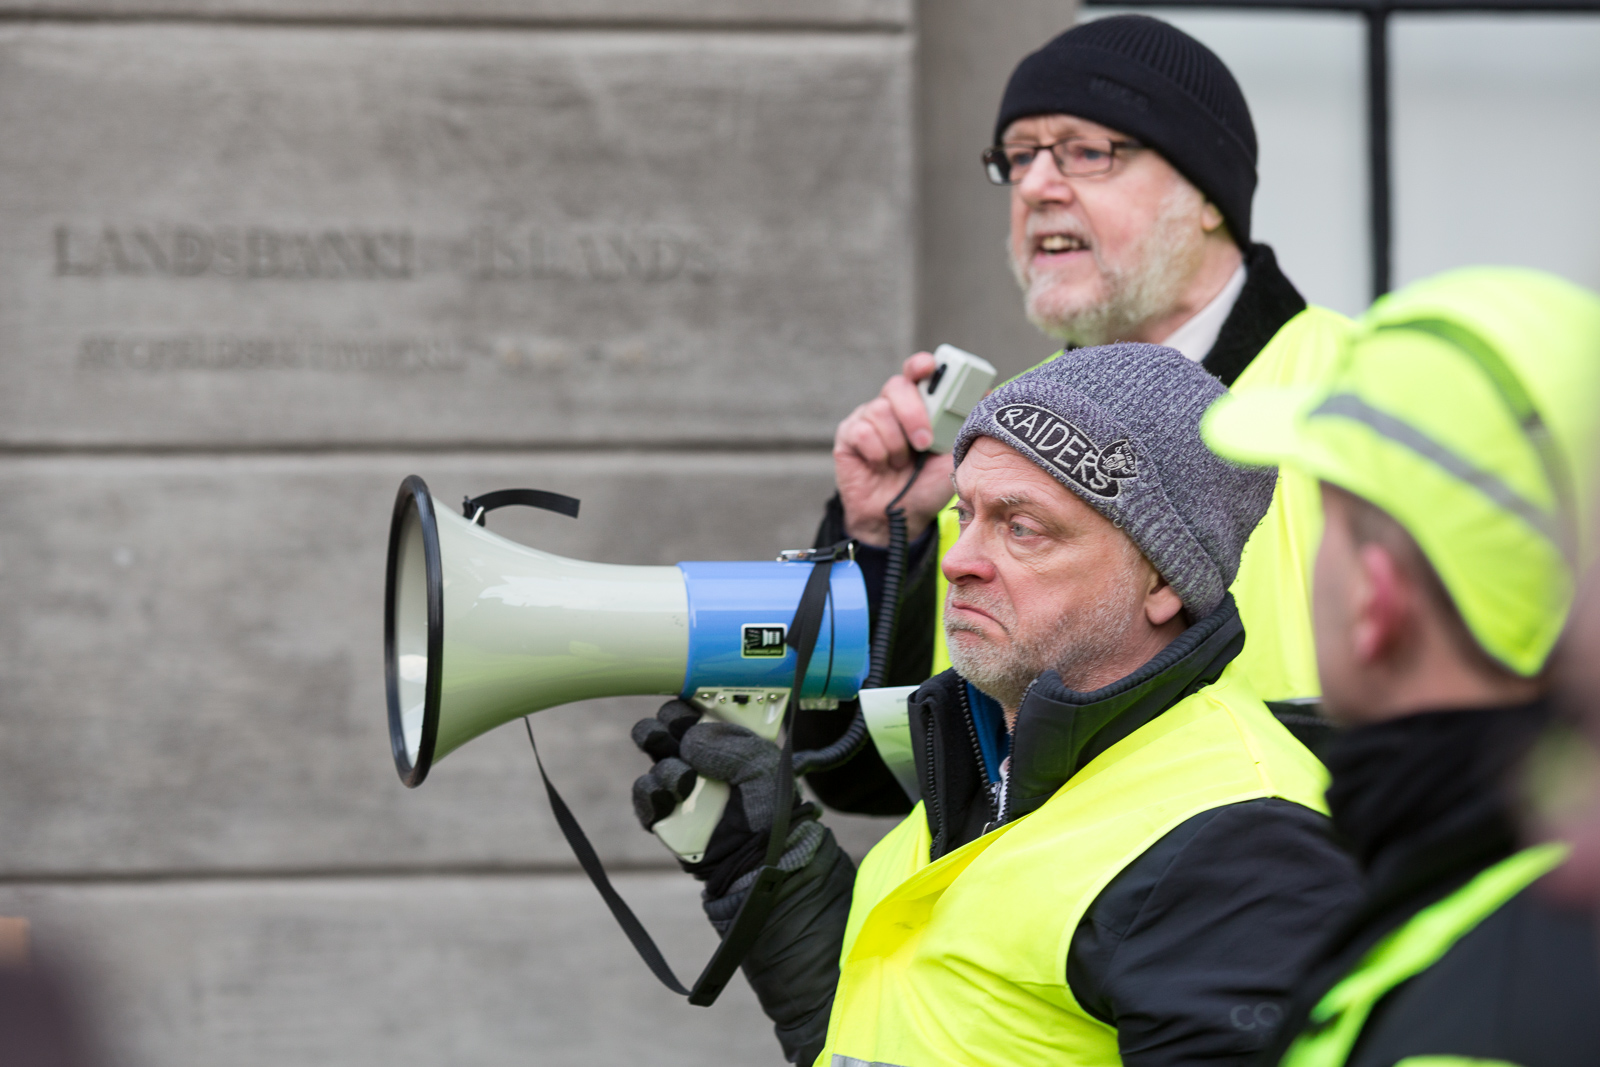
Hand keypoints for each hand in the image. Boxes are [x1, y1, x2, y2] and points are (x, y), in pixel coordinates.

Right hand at [632, 701, 814, 887]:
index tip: (689, 702)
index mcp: (723, 738)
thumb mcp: (764, 767)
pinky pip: (642, 792)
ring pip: (652, 755)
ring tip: (685, 783)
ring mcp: (677, 783)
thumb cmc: (769, 810)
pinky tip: (669, 799)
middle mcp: (697, 756)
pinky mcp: (661, 812)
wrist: (758, 860)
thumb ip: (731, 745)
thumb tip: (689, 740)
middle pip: (664, 724)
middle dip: (664, 724)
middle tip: (670, 733)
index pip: (696, 707)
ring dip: (666, 765)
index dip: (688, 700)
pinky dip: (650, 793)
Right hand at [833, 352, 956, 546]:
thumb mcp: (954, 455)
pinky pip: (863, 432)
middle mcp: (890, 406)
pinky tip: (881, 467)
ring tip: (901, 465)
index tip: (930, 366)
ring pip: (879, 411)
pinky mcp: (848, 436)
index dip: (921, 365)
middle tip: (924, 443)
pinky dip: (878, 454)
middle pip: (897, 386)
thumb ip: (965, 425)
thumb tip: (989, 393)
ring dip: (896, 444)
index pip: (916, 372)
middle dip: (913, 414)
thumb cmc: (927, 485)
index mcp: (917, 405)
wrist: (900, 519)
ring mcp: (866, 419)